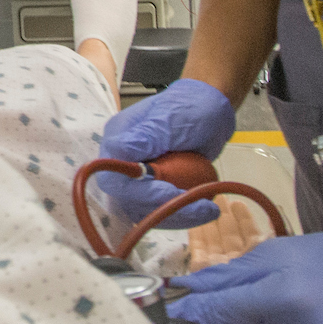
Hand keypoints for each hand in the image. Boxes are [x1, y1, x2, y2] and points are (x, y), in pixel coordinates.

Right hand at [92, 79, 234, 225]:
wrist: (209, 110)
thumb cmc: (190, 107)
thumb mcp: (171, 119)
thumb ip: (146, 137)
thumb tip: (118, 152)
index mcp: (118, 140)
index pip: (113, 176)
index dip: (138, 191)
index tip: (169, 191)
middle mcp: (121, 162)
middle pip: (128, 200)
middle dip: (162, 208)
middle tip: (198, 206)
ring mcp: (138, 178)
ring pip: (146, 211)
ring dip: (176, 216)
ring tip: (208, 208)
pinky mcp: (154, 189)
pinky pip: (161, 211)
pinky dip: (183, 214)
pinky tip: (206, 208)